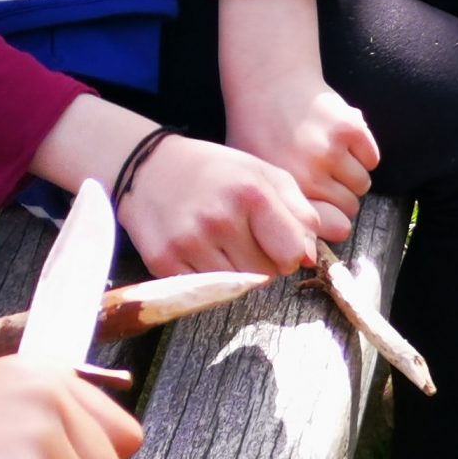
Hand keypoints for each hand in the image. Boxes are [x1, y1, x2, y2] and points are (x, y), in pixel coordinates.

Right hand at [118, 132, 321, 277]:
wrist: (148, 167)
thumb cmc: (217, 172)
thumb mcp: (265, 175)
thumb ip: (300, 213)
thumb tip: (309, 258)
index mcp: (250, 194)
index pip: (291, 255)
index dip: (288, 252)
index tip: (274, 241)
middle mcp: (219, 219)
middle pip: (267, 275)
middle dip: (263, 262)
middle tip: (243, 238)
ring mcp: (189, 242)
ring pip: (238, 287)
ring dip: (237, 272)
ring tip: (222, 243)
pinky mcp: (164, 262)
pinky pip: (206, 291)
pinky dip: (209, 277)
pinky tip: (200, 251)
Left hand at [227, 74, 377, 241]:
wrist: (268, 80)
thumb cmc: (261, 133)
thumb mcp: (262, 177)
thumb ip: (287, 213)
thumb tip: (313, 253)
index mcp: (286, 190)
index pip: (336, 229)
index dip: (333, 222)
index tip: (326, 213)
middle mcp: (308, 173)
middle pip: (351, 208)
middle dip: (341, 198)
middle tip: (324, 179)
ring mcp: (330, 149)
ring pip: (363, 184)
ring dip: (351, 175)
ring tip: (329, 158)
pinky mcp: (349, 127)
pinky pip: (372, 158)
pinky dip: (362, 152)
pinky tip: (339, 140)